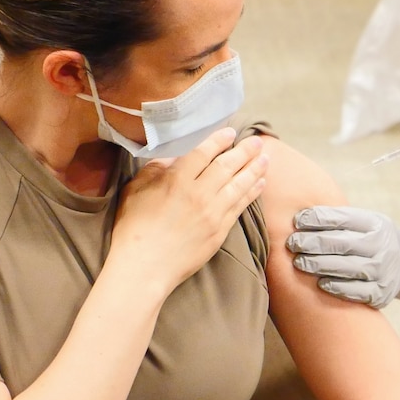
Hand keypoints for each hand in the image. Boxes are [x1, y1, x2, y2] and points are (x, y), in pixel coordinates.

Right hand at [110, 129, 267, 293]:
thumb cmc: (134, 227)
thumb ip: (155, 169)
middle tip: (258, 141)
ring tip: (266, 157)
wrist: (145, 266)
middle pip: (227, 166)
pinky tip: (260, 183)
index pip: (204, 153)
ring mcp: (213, 213)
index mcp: (177, 180)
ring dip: (255, 169)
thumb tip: (172, 157)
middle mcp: (199, 193)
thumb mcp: (136, 190)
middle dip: (245, 151)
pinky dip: (252, 192)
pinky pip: (241, 206)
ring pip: (240, 185)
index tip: (231, 132)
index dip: (219, 140)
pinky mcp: (220, 231)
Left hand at [286, 206, 399, 308]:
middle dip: (313, 242)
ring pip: (348, 267)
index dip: (318, 219)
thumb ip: (338, 220)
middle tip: (293, 244)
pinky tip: (320, 283)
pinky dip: (337, 287)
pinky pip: (356, 291)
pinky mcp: (381, 292)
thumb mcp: (364, 222)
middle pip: (343, 243)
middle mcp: (381, 245)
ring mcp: (383, 270)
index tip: (298, 221)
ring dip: (320, 265)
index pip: (344, 218)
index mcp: (375, 224)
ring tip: (299, 263)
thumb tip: (298, 217)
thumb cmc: (370, 240)